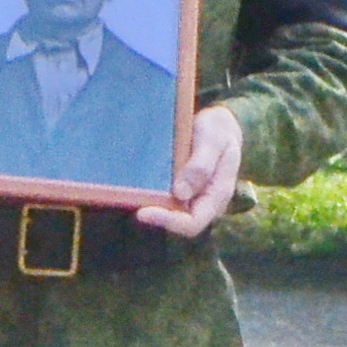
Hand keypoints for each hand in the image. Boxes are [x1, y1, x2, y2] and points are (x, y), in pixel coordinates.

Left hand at [138, 105, 244, 238]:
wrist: (218, 123)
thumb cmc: (218, 129)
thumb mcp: (214, 140)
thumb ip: (201, 165)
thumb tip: (181, 194)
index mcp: (218, 194)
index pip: (193, 223)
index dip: (168, 221)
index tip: (142, 213)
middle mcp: (205, 202)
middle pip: (177, 222)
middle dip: (154, 214)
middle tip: (129, 200)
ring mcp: (192, 197)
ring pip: (168, 212)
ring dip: (149, 205)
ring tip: (127, 193)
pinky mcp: (180, 189)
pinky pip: (164, 199)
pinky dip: (150, 195)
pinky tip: (134, 185)